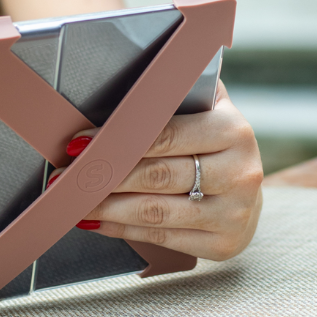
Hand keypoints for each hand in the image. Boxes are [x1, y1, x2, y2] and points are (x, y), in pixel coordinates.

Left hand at [51, 81, 263, 261]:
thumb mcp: (209, 108)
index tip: (79, 142)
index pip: (166, 134)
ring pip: (156, 211)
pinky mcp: (224, 244)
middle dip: (106, 175)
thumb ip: (179, 92)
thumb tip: (123, 71)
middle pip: (158, 175)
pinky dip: (124, 229)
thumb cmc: (216, 142)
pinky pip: (163, 236)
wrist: (249, 189)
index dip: (118, 139)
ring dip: (108, 207)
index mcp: (234, 131)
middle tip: (68, 176)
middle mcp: (240, 173)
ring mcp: (234, 213)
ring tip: (76, 201)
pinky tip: (100, 221)